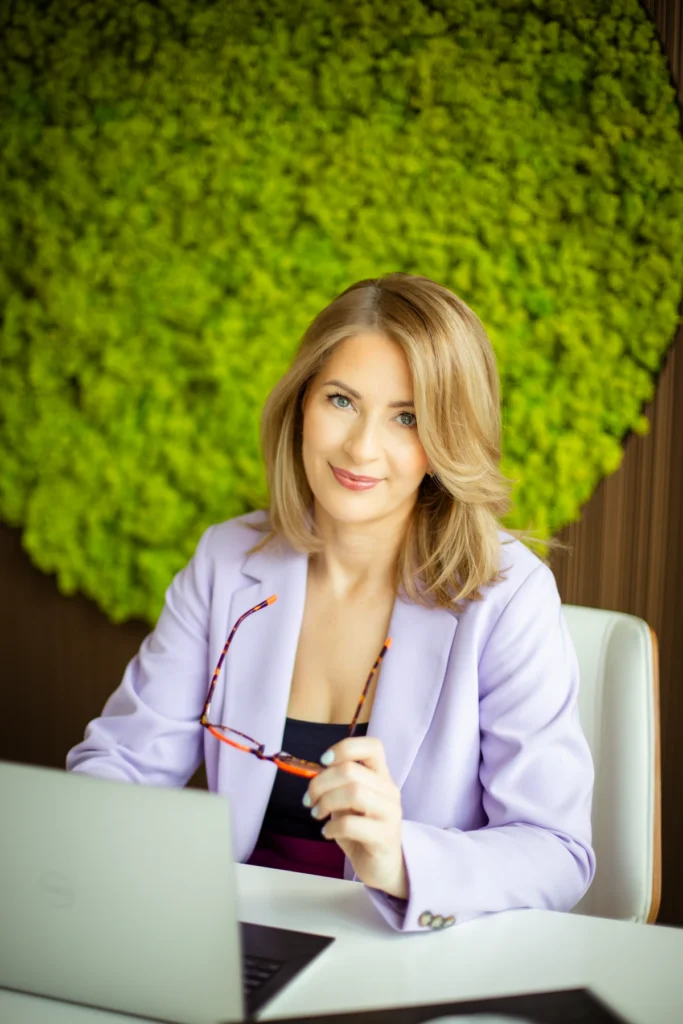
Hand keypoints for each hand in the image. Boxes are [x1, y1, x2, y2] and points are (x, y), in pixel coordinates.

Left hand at [304, 736, 407, 898]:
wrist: (383, 867)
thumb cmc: (362, 831)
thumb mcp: (349, 803)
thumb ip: (339, 785)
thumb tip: (315, 774)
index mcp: (381, 776)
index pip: (373, 746)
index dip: (344, 747)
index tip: (323, 761)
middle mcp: (389, 790)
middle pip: (351, 770)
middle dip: (321, 782)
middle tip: (309, 799)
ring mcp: (390, 813)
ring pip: (353, 792)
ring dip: (326, 802)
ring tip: (317, 814)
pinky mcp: (384, 837)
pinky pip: (351, 824)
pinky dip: (331, 827)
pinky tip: (327, 833)